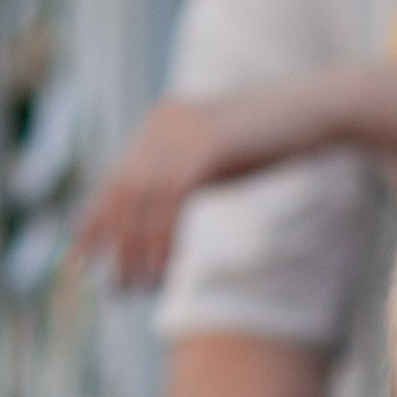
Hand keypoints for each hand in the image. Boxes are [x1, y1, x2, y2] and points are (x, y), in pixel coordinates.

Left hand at [74, 81, 336, 286]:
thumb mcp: (222, 153)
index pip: (115, 178)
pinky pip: (172, 202)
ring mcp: (184, 132)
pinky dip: (162, 240)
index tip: (79, 260)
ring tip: (135, 286)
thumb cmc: (277, 136)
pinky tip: (163, 269)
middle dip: (110, 243)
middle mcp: (163, 123)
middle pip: (122, 191)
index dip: (94, 221)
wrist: (317, 109)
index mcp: (161, 122)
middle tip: (109, 286)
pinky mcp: (208, 147)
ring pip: (142, 200)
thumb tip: (163, 212)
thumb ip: (190, 170)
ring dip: (135, 250)